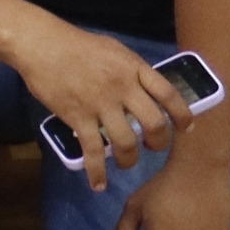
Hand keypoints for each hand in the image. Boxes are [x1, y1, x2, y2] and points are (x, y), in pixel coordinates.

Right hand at [12, 16, 185, 192]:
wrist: (42, 45)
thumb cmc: (78, 45)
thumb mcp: (114, 50)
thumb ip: (132, 71)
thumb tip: (147, 89)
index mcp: (133, 68)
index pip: (168, 94)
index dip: (182, 115)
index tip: (186, 129)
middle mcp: (122, 87)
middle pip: (153, 123)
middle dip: (158, 143)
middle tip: (153, 147)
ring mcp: (100, 104)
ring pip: (126, 142)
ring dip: (129, 160)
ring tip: (125, 162)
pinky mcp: (79, 117)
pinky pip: (93, 151)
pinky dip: (97, 172)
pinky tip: (98, 184)